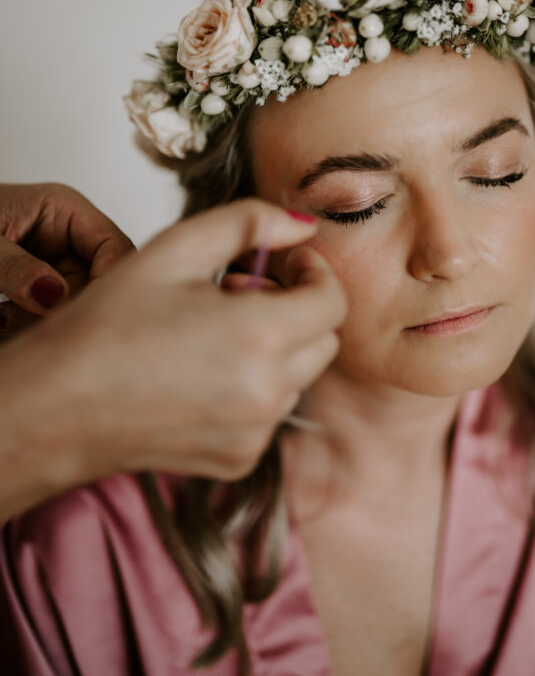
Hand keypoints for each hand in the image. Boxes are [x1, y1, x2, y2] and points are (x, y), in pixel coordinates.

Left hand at [0, 183, 133, 335]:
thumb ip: (15, 266)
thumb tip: (53, 297)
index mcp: (64, 209)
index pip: (115, 247)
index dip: (111, 282)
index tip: (85, 315)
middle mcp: (64, 236)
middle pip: (96, 283)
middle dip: (65, 310)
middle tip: (31, 327)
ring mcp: (49, 262)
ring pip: (69, 305)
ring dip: (39, 324)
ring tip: (3, 323)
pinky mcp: (30, 287)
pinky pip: (42, 315)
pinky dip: (22, 327)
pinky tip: (1, 323)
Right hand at [0, 199, 345, 520]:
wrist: (53, 407)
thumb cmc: (104, 328)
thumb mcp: (174, 250)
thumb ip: (248, 223)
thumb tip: (304, 224)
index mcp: (259, 337)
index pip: (333, 301)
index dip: (314, 272)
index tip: (284, 262)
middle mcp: (267, 393)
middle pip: (323, 340)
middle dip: (295, 307)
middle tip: (237, 292)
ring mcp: (255, 434)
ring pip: (299, 375)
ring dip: (276, 347)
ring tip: (213, 331)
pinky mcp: (237, 460)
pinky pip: (272, 413)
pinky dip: (255, 386)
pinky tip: (203, 370)